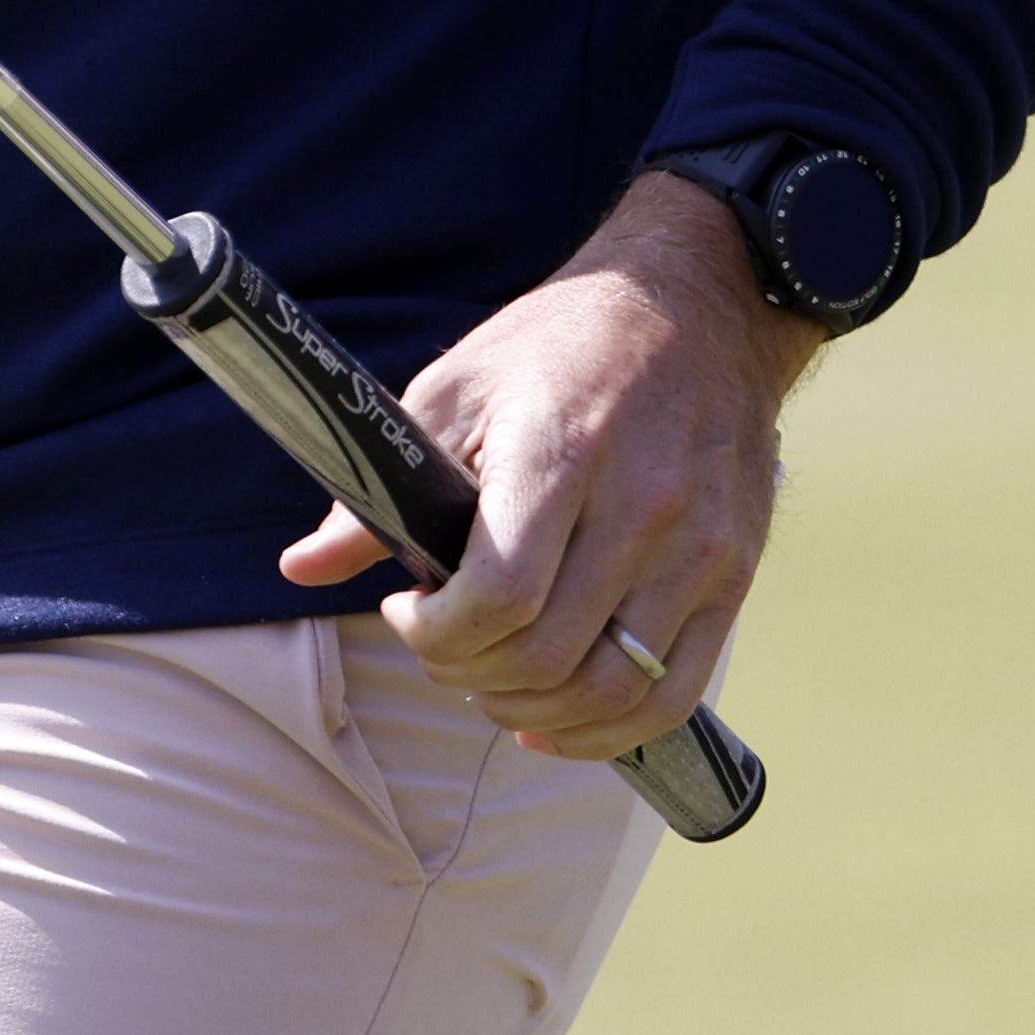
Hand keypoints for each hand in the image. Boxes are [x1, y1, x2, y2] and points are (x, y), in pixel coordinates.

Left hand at [274, 171, 818, 761]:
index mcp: (561, 453)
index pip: (497, 599)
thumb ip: (380, 492)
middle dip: (469, 675)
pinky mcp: (733, 575)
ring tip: (494, 681)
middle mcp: (641, 507)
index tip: (409, 612)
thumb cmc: (561, 345)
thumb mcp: (455, 389)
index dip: (434, 634)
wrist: (697, 305)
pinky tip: (560, 718)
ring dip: (534, 711)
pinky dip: (610, 729)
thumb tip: (301, 568)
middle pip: (546, 656)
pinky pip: (674, 692)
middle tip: (444, 647)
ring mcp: (697, 548)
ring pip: (611, 689)